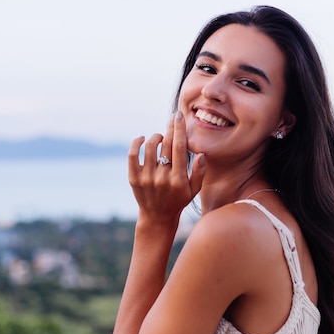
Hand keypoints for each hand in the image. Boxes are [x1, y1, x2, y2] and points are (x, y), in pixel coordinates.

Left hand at [128, 110, 205, 225]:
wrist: (157, 217)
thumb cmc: (178, 200)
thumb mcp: (194, 190)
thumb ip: (199, 173)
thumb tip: (201, 154)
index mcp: (178, 179)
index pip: (179, 148)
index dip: (179, 129)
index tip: (179, 116)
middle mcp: (162, 178)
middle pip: (166, 145)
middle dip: (170, 128)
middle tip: (173, 119)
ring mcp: (146, 178)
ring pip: (150, 147)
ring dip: (157, 136)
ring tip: (161, 137)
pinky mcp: (133, 178)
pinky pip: (132, 155)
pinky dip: (137, 143)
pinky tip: (143, 138)